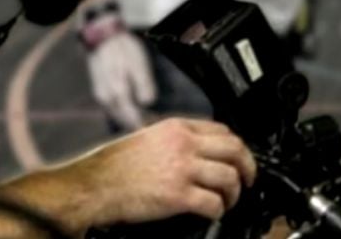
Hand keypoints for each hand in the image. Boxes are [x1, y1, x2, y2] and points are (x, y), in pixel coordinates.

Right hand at [0, 118, 257, 236]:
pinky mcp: (177, 195)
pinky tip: (213, 213)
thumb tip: (195, 150)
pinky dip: (219, 210)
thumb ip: (173, 140)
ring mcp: (182, 169)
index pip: (223, 131)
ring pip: (229, 177)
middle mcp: (184, 145)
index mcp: (177, 128)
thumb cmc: (112, 167)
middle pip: (234, 150)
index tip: (238, 158)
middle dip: (248, 167)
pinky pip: (213, 202)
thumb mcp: (147, 138)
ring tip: (229, 200)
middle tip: (248, 179)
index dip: (236, 147)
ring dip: (235, 192)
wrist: (92, 187)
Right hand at [81, 14, 155, 130]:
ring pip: (114, 115)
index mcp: (118, 92)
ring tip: (140, 124)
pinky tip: (128, 112)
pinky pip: (109, 108)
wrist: (103, 37)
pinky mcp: (98, 90)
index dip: (141, 124)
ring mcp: (100, 95)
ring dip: (125, 121)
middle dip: (133, 125)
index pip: (130, 116)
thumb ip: (143, 85)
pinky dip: (119, 113)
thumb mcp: (139, 64)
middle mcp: (106, 97)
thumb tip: (147, 103)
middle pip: (121, 119)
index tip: (151, 132)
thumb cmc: (124, 49)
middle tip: (147, 131)